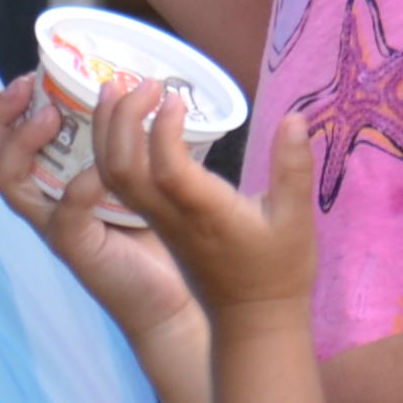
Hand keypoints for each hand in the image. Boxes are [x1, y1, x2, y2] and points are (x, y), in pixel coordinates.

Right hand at [0, 71, 203, 344]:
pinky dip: (80, 186)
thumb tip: (144, 85)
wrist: (172, 296)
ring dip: (25, 141)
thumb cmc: (156, 233)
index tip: (31, 75)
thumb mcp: (137, 175)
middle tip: (28, 86)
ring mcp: (55, 226)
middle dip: (1, 117)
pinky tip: (101, 170)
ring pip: (11, 183)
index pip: (4, 144)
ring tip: (51, 114)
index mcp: (53, 183)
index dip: (5, 109)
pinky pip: (65, 215)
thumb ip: (130, 141)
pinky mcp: (76, 249)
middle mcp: (44, 204)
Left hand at [96, 88, 317, 322]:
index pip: (166, 168)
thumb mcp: (296, 220)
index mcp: (204, 214)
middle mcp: (171, 216)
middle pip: (121, 168)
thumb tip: (295, 117)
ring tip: (115, 89)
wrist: (252, 323)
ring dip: (106, 130)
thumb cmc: (278, 272)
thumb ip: (293, 168)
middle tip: (140, 80)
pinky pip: (118, 183)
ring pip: (112, 175)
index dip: (162, 129)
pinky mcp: (156, 223)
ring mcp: (158, 221)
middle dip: (120, 119)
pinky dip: (111, 147)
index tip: (176, 97)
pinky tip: (123, 121)